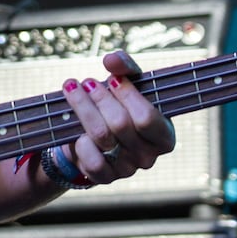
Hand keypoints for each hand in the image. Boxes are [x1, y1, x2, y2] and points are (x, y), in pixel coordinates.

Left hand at [62, 50, 174, 184]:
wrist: (97, 133)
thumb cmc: (120, 105)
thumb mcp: (128, 83)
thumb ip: (125, 67)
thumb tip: (112, 60)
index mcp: (164, 135)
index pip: (147, 117)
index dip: (126, 95)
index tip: (112, 78)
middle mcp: (149, 156)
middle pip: (120, 124)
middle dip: (99, 98)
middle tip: (87, 82)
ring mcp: (127, 169)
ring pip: (101, 137)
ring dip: (82, 109)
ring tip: (72, 90)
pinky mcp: (105, 177)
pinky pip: (91, 160)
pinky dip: (80, 142)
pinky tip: (76, 128)